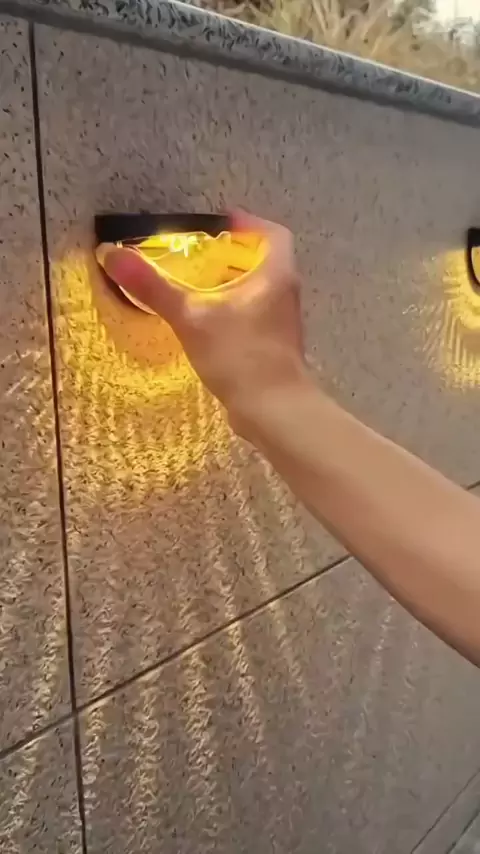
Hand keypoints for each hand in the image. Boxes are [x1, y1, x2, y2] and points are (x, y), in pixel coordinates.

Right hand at [96, 211, 306, 435]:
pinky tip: (208, 324)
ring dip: (232, 285)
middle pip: (264, 262)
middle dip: (233, 255)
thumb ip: (153, 286)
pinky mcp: (275, 348)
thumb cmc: (239, 355)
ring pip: (259, 291)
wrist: (274, 410)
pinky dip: (233, 311)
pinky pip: (255, 317)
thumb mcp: (191, 317)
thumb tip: (112, 253)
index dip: (248, 224)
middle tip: (200, 256)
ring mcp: (283, 323)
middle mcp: (285, 294)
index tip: (221, 224)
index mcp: (275, 275)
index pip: (272, 234)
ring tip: (197, 287)